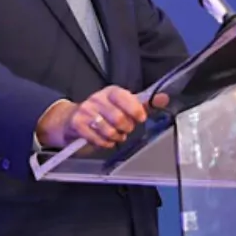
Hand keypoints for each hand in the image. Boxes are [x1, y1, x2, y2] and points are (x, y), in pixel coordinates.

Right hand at [36, 87, 169, 149]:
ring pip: (108, 130)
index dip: (135, 110)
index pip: (126, 97)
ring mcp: (86, 110)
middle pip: (119, 117)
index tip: (140, 118)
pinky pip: (96, 138)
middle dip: (126, 128)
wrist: (71, 118)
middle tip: (126, 130)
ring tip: (116, 135)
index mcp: (112, 92)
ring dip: (116, 137)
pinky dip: (104, 143)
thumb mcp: (123, 105)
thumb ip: (143, 103)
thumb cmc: (103, 112)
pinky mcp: (77, 123)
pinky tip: (105, 141)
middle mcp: (98, 98)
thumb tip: (164, 98)